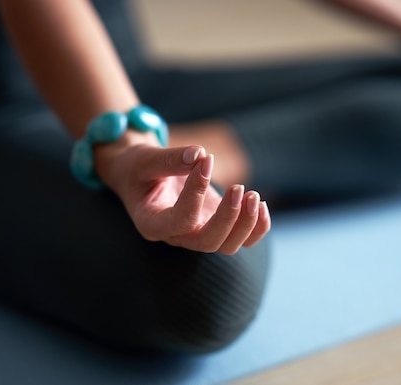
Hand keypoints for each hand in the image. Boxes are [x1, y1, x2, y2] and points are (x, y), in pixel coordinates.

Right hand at [94, 137, 269, 254]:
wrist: (142, 174)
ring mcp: (196, 233)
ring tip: (254, 195)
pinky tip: (262, 205)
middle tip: (239, 187)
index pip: (180, 220)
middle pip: (207, 242)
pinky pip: (241, 240)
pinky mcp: (214, 225)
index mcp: (151, 223)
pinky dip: (256, 229)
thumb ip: (169, 159)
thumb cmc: (138, 167)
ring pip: (227, 246)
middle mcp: (175, 235)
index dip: (196, 193)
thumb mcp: (145, 159)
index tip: (205, 160)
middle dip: (228, 218)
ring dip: (246, 224)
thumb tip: (199, 155)